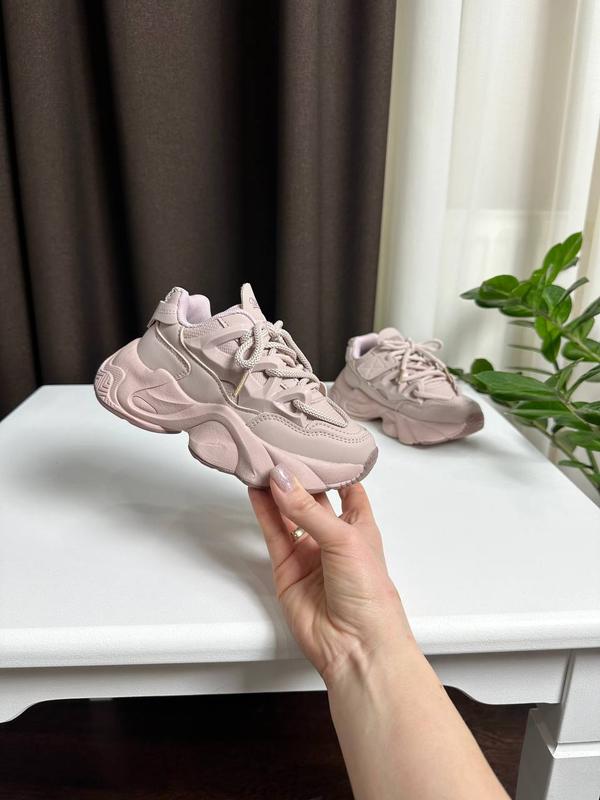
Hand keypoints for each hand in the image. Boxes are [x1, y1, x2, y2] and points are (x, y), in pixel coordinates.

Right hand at [248, 464, 413, 683]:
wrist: (355, 645)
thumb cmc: (370, 596)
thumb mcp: (344, 540)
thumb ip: (309, 510)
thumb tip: (283, 480)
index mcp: (360, 525)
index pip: (347, 487)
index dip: (333, 465)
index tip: (315, 441)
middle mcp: (334, 536)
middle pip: (313, 497)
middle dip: (298, 475)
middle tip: (279, 448)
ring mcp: (309, 552)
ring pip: (288, 512)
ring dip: (276, 490)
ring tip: (261, 463)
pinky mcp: (287, 568)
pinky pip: (273, 533)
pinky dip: (264, 512)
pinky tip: (257, 491)